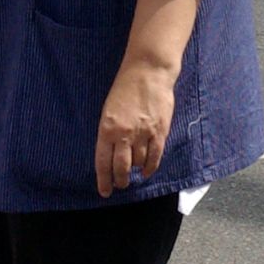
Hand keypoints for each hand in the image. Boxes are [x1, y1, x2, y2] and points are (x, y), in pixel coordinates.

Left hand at [94, 59, 177, 196]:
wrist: (148, 73)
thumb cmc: (125, 88)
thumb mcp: (108, 109)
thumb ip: (109, 132)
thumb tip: (111, 152)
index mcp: (107, 128)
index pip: (103, 162)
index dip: (104, 179)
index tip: (104, 191)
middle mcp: (124, 134)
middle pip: (121, 167)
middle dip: (120, 180)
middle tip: (120, 185)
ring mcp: (143, 134)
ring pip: (138, 163)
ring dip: (135, 171)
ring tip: (133, 174)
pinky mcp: (160, 132)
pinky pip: (155, 156)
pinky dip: (150, 167)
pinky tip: (147, 171)